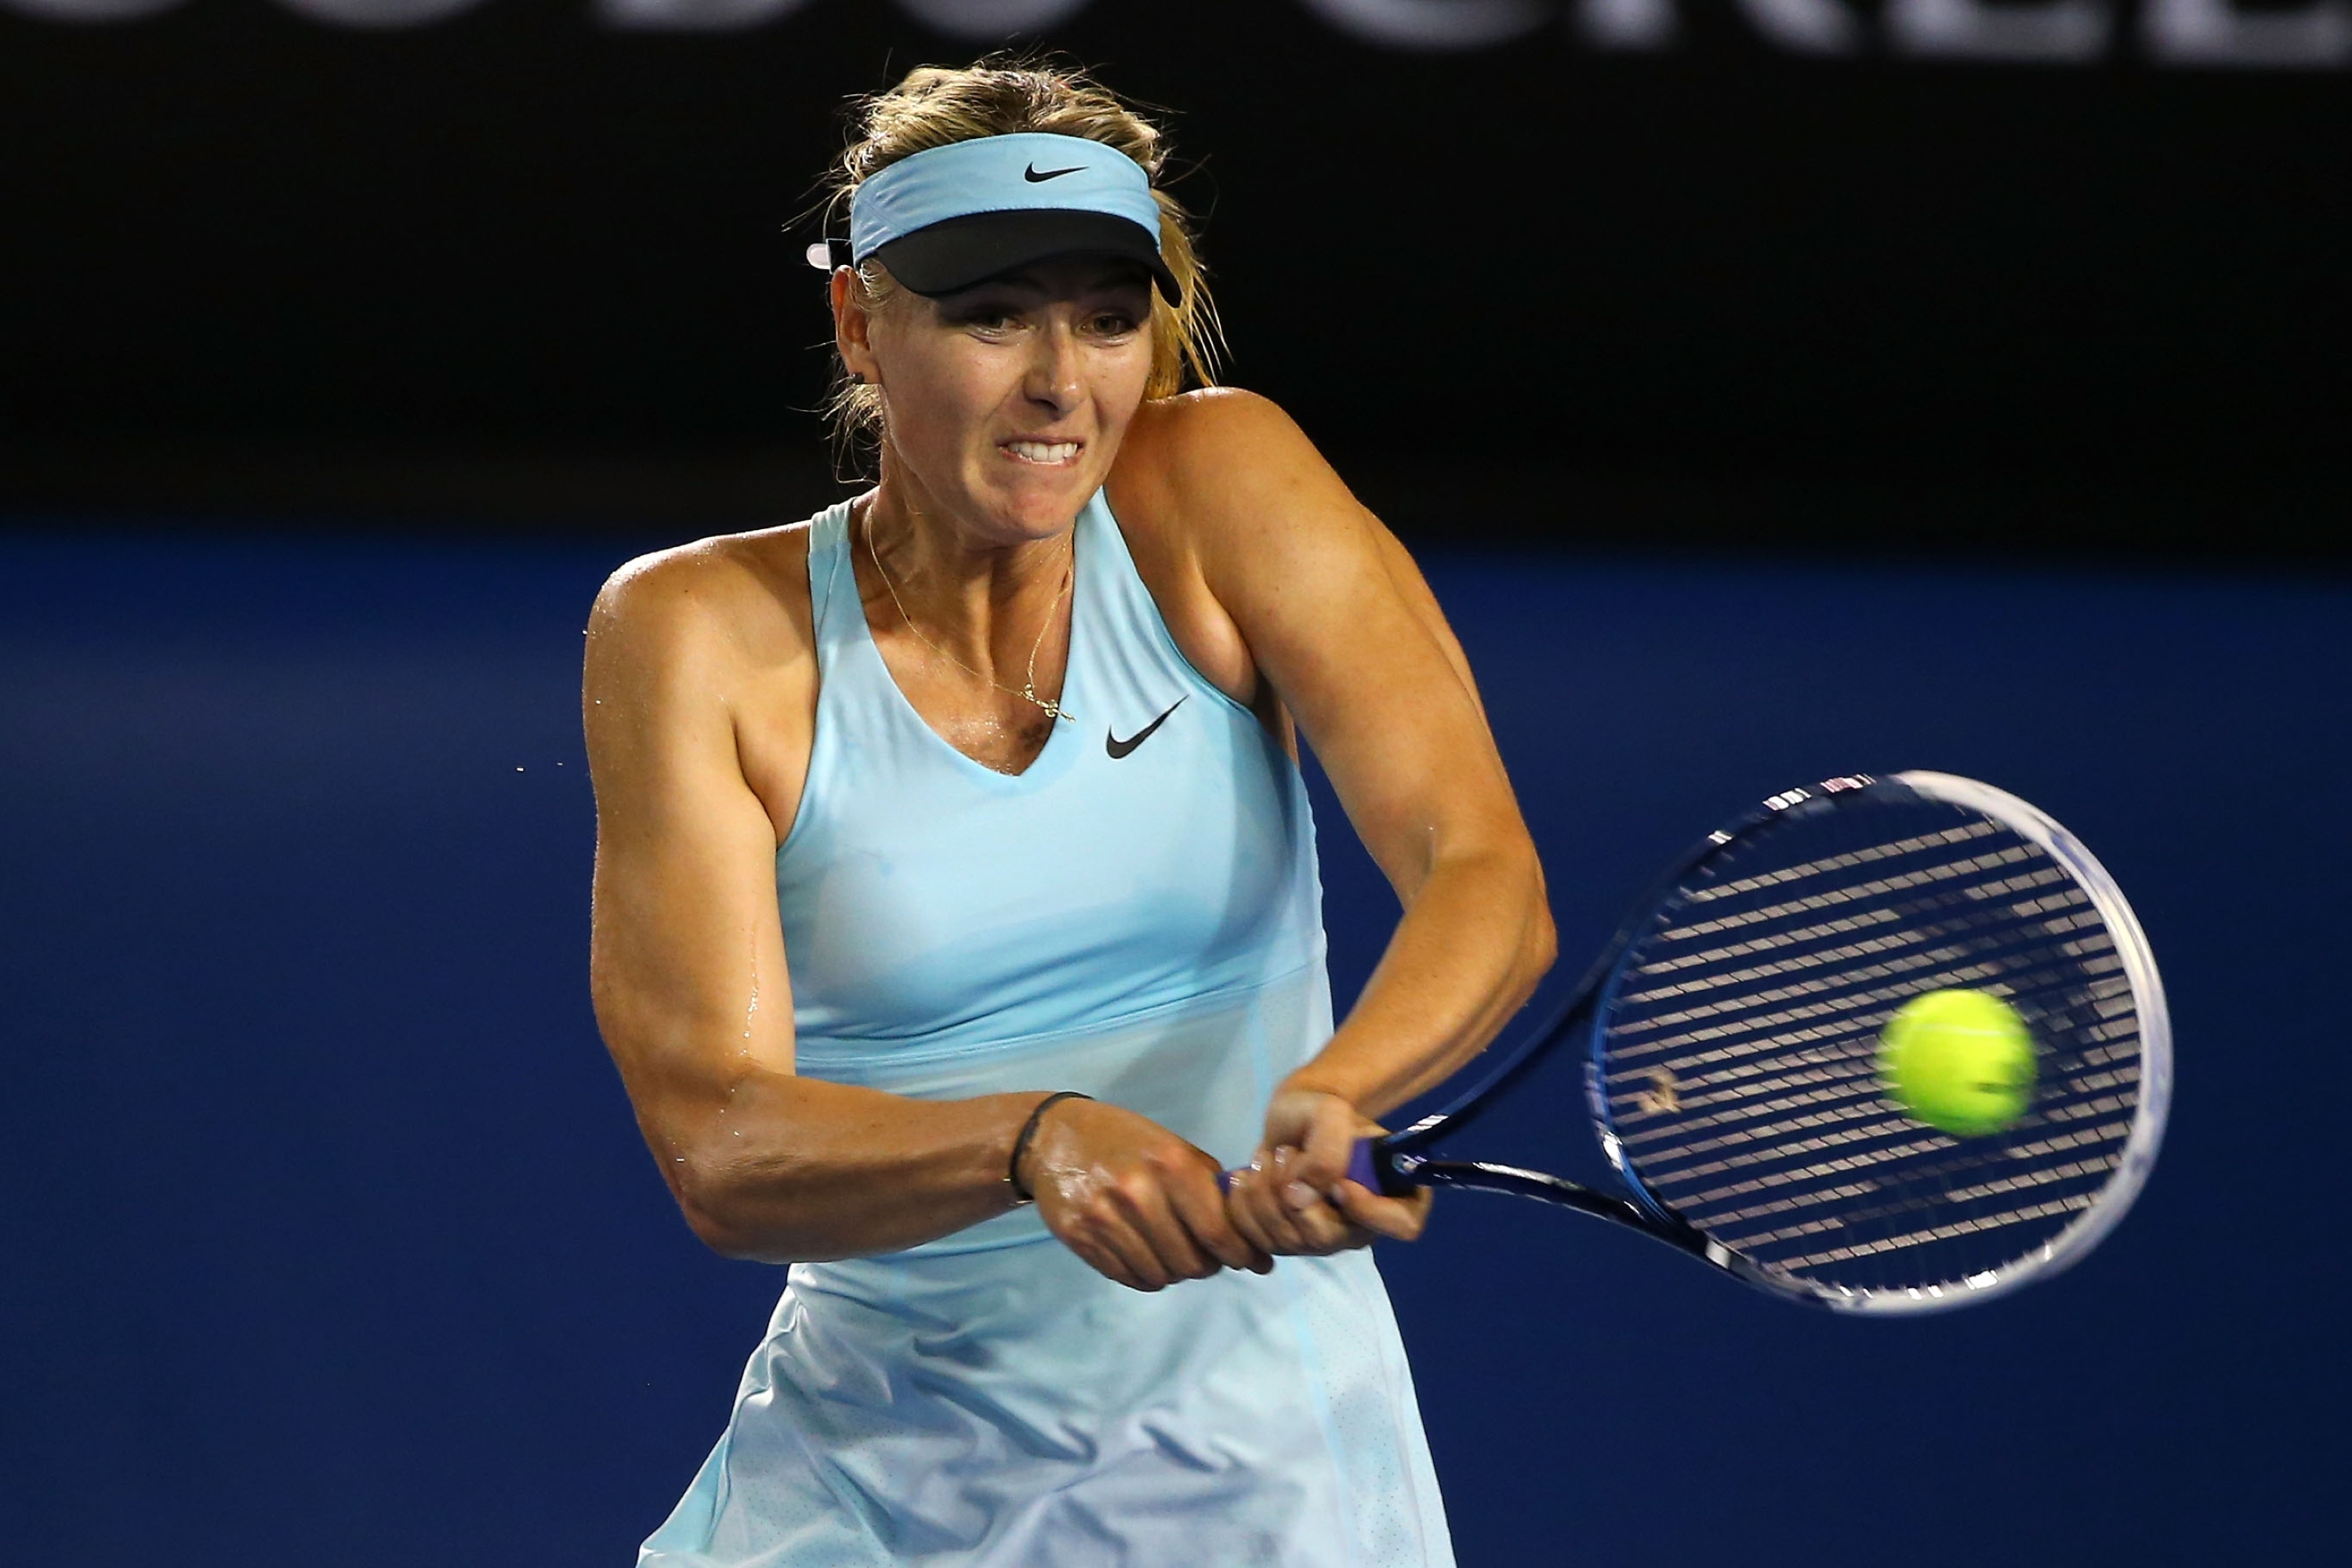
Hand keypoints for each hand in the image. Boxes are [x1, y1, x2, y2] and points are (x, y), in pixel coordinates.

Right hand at [1017, 1097, 1272, 1290]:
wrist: (1052, 1137)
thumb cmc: (1123, 1139)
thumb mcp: (1171, 1145)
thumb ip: (1207, 1183)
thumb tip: (1246, 1229)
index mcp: (1170, 1164)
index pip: (1217, 1231)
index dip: (1242, 1254)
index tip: (1254, 1262)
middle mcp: (1138, 1193)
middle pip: (1191, 1262)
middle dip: (1208, 1265)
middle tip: (1210, 1257)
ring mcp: (1105, 1218)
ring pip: (1161, 1276)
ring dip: (1176, 1271)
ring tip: (1175, 1253)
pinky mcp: (1080, 1238)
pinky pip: (1130, 1278)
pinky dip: (1147, 1275)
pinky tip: (1147, 1255)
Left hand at [1226, 1084, 1432, 1256]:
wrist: (1293, 1121)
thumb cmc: (1321, 1113)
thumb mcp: (1331, 1114)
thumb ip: (1328, 1151)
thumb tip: (1302, 1197)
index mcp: (1395, 1196)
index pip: (1402, 1224)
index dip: (1369, 1210)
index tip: (1339, 1184)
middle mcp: (1361, 1228)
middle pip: (1327, 1239)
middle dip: (1293, 1193)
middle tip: (1286, 1153)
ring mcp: (1323, 1241)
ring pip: (1288, 1241)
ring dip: (1265, 1193)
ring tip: (1268, 1157)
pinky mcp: (1288, 1244)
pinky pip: (1258, 1241)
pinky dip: (1244, 1206)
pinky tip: (1247, 1178)